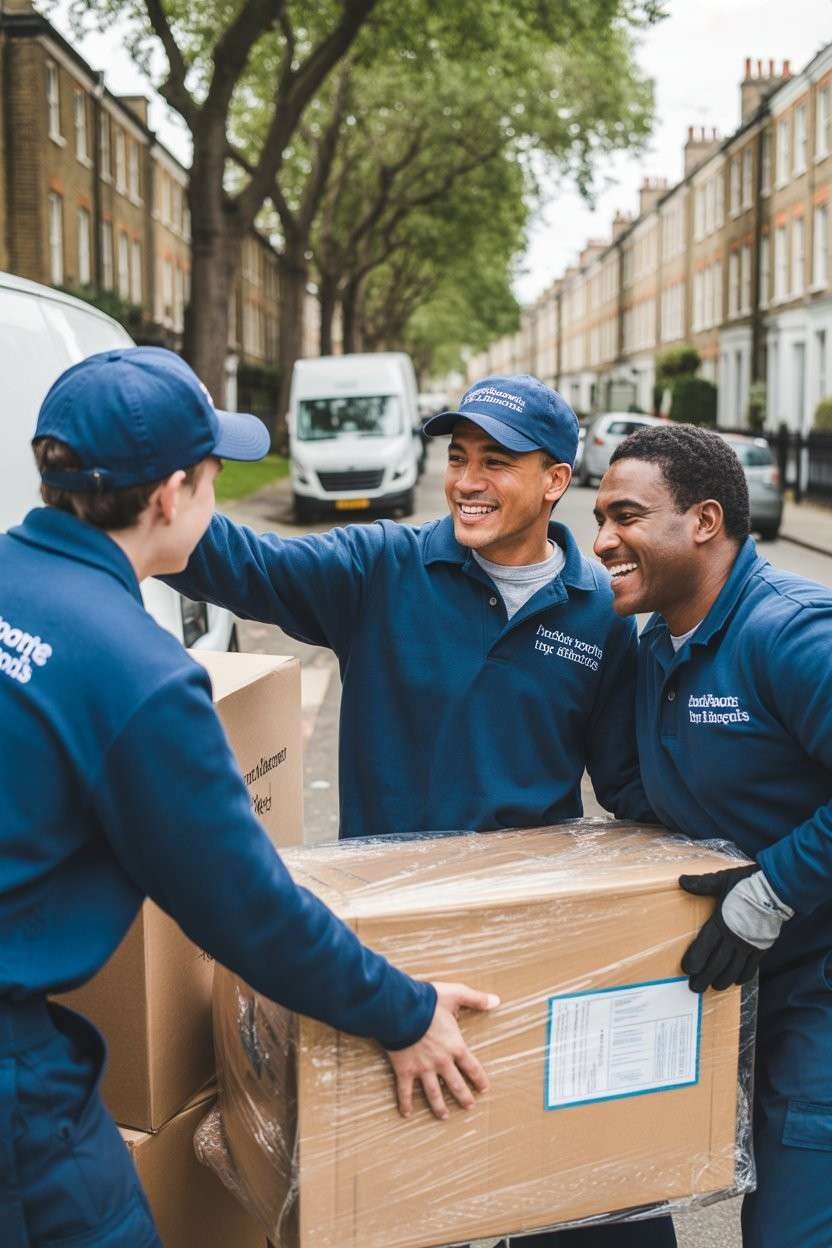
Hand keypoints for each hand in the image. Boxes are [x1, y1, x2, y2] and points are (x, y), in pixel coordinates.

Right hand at [385, 981, 499, 1120]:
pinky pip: (405, 1090)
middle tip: (469, 1106)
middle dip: (463, 1096)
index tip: (484, 1088)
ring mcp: (423, 1068)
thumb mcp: (456, 994)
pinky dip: (405, 1103)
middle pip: (455, 1084)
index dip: (479, 1078)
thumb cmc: (428, 1001)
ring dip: (439, 1106)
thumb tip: (496, 1001)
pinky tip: (407, 1114)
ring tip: (444, 1116)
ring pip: (434, 1092)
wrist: (400, 1009)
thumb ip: (476, 999)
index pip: (472, 1066)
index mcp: (455, 1046)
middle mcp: (441, 1061)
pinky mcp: (404, 1069)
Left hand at [679, 863, 790, 992]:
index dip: (695, 960)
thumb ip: (702, 884)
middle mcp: (734, 938)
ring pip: (733, 969)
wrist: (777, 889)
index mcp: (722, 922)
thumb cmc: (747, 884)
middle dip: (705, 977)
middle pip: (717, 963)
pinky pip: (751, 967)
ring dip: (722, 980)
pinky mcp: (761, 947)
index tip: (687, 970)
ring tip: (714, 987)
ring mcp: (749, 944)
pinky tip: (736, 981)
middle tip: (695, 988)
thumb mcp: (722, 880)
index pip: (705, 946)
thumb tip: (681, 881)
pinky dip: (743, 976)